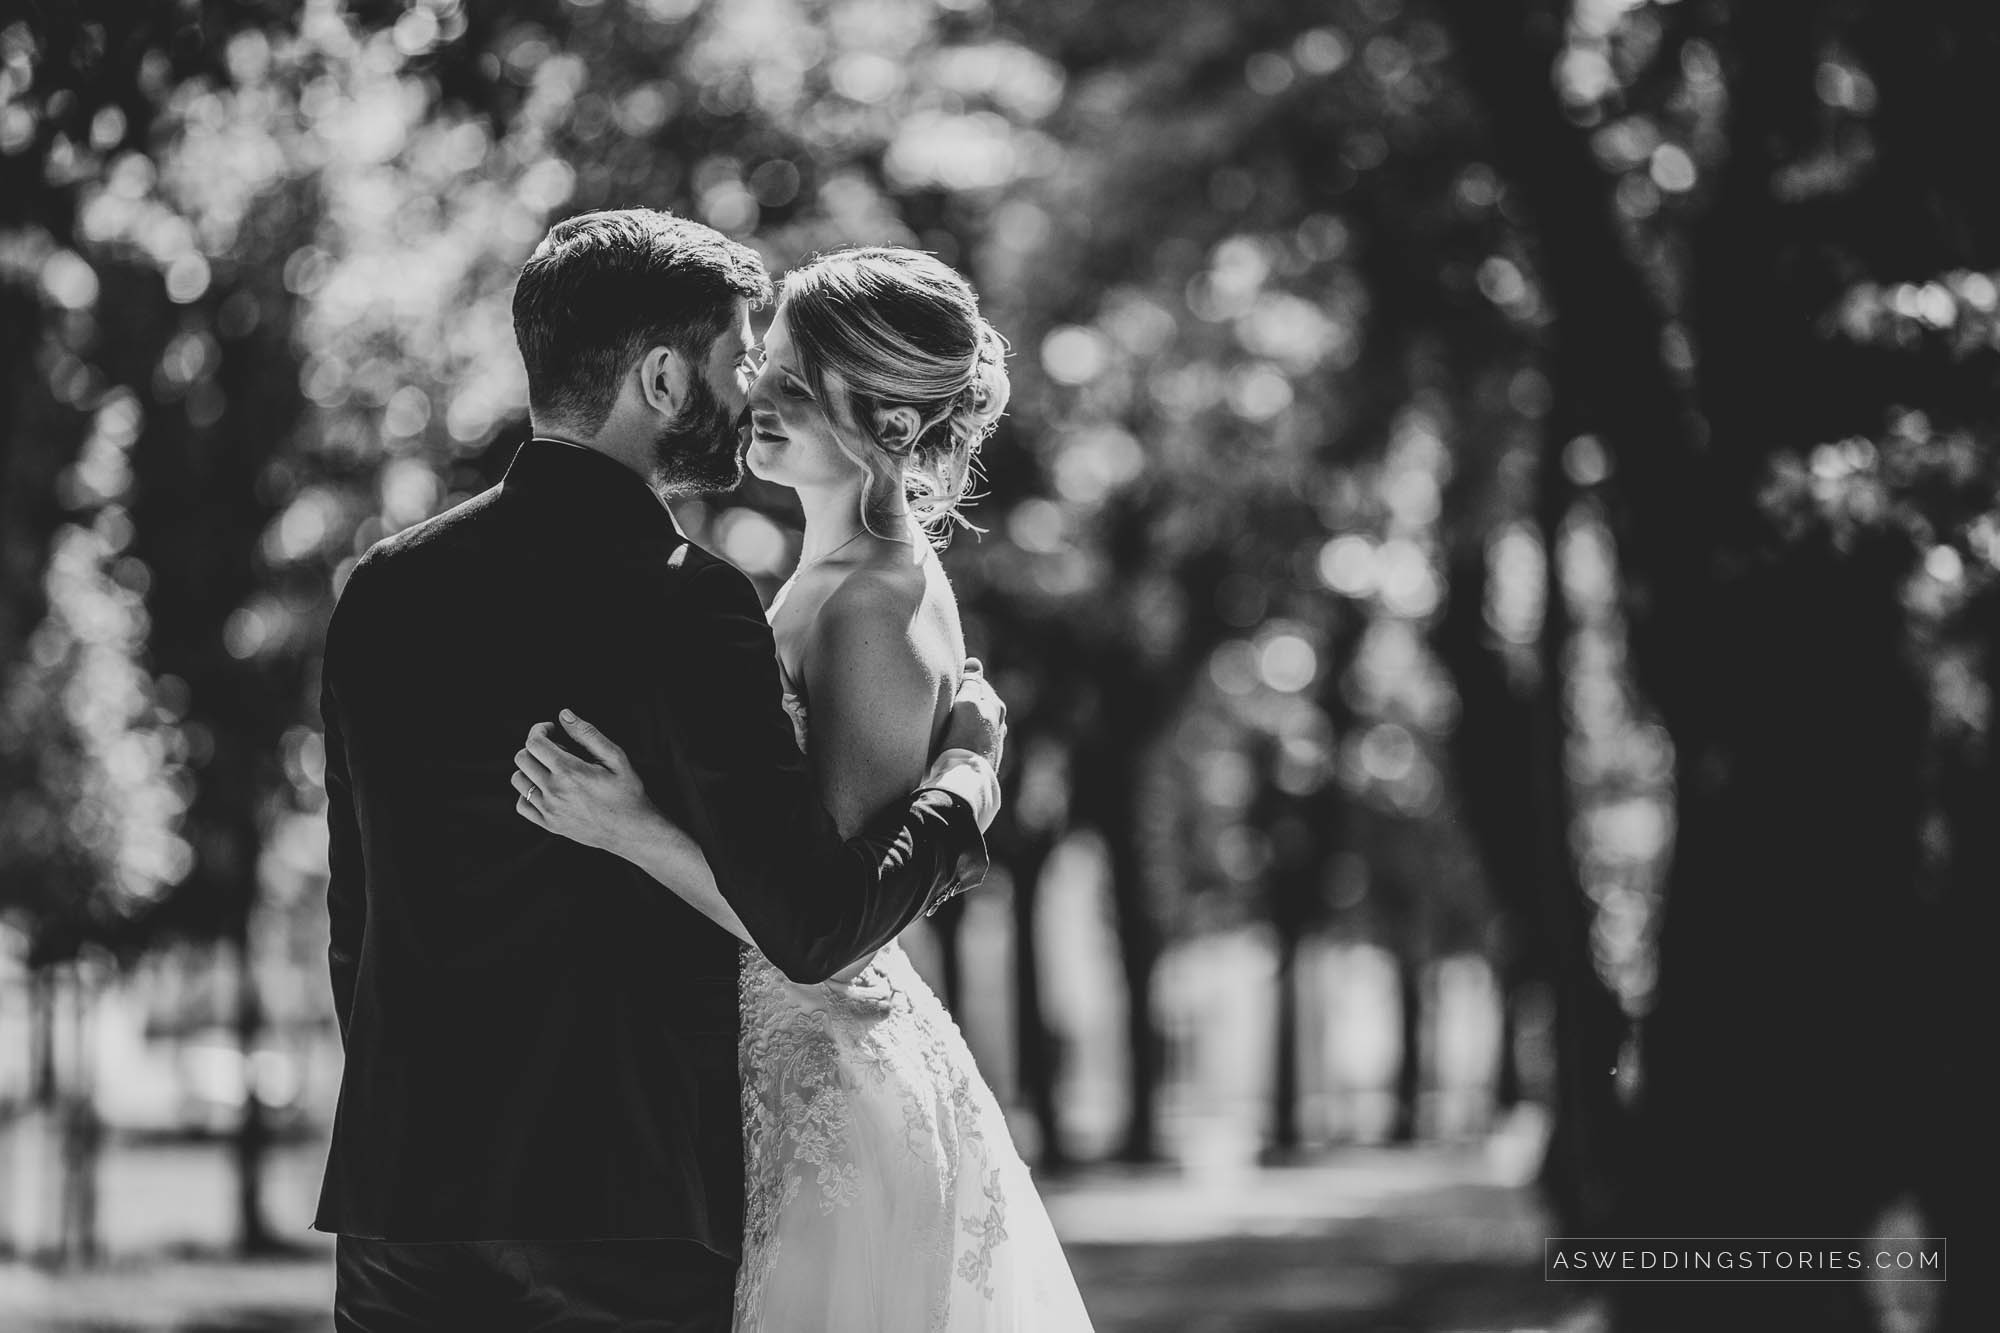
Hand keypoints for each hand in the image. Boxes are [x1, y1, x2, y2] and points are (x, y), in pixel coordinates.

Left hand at [514, 710, 655, 854]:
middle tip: (557, 749)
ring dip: (530, 768)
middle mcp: (554, 791)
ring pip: (518, 780)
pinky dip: (528, 793)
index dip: (539, 730)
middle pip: (522, 758)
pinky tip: (547, 788)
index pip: (534, 742)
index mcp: (569, 771)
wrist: (632, 831)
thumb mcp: (616, 758)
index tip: (552, 730)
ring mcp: (549, 810)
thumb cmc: (628, 792)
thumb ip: (588, 734)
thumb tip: (564, 715)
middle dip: (535, 746)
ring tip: (552, 769)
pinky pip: (522, 804)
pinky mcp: (549, 825)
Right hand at [940, 657, 1006, 771]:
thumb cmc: (963, 738)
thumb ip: (971, 683)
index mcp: (996, 706)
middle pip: (979, 704)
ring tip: (948, 724)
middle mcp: (999, 724)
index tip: (947, 686)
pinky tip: (955, 742)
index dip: (961, 683)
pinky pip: (974, 740)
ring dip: (965, 721)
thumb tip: (975, 662)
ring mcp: (994, 743)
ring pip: (977, 723)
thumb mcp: (966, 704)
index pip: (977, 684)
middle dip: (965, 702)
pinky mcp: (985, 759)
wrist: (964, 778)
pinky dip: (966, 737)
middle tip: (945, 704)